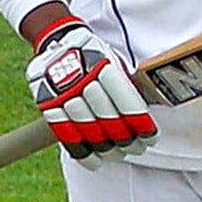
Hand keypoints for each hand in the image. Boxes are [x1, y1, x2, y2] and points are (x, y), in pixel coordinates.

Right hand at [26, 17, 157, 160]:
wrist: (58, 39)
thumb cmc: (96, 53)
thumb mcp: (114, 57)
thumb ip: (128, 81)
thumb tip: (155, 106)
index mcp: (102, 62)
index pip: (125, 101)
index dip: (140, 124)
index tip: (151, 137)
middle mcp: (81, 77)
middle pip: (108, 118)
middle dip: (126, 138)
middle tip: (138, 149)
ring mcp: (61, 92)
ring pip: (88, 128)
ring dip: (107, 148)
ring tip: (120, 155)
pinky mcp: (46, 104)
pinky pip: (65, 134)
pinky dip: (82, 152)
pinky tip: (96, 162)